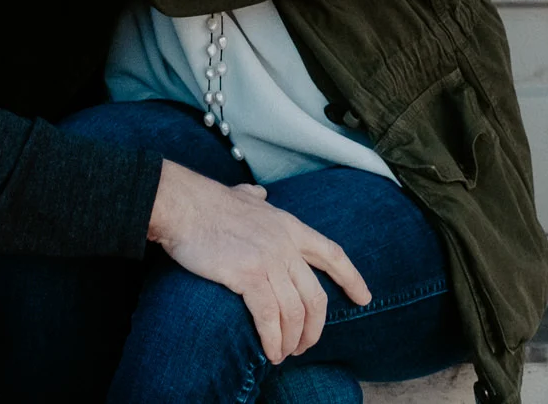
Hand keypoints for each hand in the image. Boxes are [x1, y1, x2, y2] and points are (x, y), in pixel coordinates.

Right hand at [147, 161, 371, 362]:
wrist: (183, 204)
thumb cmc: (207, 203)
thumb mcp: (243, 196)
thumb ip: (256, 198)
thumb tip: (260, 193)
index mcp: (290, 226)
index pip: (332, 254)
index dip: (351, 278)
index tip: (364, 297)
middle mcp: (286, 244)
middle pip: (316, 296)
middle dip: (315, 328)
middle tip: (304, 345)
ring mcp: (270, 259)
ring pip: (295, 312)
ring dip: (292, 340)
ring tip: (283, 353)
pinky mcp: (249, 274)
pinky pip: (269, 317)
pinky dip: (273, 339)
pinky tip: (270, 350)